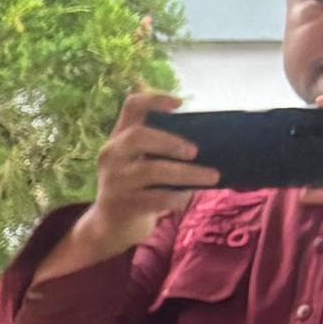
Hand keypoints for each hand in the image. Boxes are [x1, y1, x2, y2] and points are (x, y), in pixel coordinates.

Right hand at [56, 90, 218, 268]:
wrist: (110, 224)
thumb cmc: (138, 185)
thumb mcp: (139, 160)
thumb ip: (160, 145)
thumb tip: (212, 138)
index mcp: (119, 137)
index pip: (131, 106)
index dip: (155, 99)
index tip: (180, 103)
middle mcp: (112, 154)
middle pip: (138, 136)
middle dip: (171, 141)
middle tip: (196, 152)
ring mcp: (115, 180)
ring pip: (151, 170)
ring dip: (187, 173)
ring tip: (212, 177)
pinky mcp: (122, 204)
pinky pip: (155, 198)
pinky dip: (176, 198)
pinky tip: (186, 199)